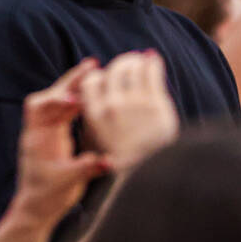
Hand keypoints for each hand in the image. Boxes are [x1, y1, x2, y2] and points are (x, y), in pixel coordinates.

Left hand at [12, 60, 106, 227]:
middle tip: (91, 65)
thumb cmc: (45, 198)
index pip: (40, 107)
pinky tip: (96, 95)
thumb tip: (108, 160)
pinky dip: (80, 102)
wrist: (36, 210)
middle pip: (52, 96)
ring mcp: (47, 131)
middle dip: (70, 81)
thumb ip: (85, 169)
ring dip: (77, 88)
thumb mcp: (67, 184)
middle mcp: (39, 129)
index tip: (76, 99)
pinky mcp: (57, 136)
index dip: (57, 99)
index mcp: (36, 138)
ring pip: (61, 101)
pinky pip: (68, 111)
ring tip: (98, 73)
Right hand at [81, 52, 178, 172]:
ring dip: (136, 60)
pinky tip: (153, 59)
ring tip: (141, 59)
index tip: (103, 75)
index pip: (90, 80)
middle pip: (113, 70)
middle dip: (119, 64)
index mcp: (94, 116)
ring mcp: (136, 105)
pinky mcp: (158, 106)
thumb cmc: (118, 164)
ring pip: (133, 67)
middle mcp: (113, 107)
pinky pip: (153, 73)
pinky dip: (153, 63)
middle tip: (127, 63)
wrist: (149, 182)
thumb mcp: (92, 143)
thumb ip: (88, 116)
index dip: (96, 75)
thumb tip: (82, 93)